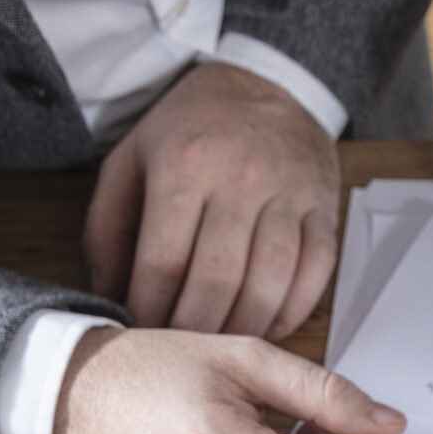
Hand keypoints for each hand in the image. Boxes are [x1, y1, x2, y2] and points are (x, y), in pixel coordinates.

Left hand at [84, 61, 340, 338]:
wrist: (266, 84)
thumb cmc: (193, 129)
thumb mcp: (131, 159)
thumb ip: (109, 228)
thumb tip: (108, 295)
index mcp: (185, 164)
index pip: (163, 261)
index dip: (149, 309)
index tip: (141, 332)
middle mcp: (241, 179)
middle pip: (217, 280)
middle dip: (193, 328)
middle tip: (179, 349)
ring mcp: (289, 194)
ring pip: (269, 283)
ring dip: (241, 328)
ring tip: (218, 344)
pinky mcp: (324, 208)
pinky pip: (315, 274)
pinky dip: (290, 311)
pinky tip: (264, 325)